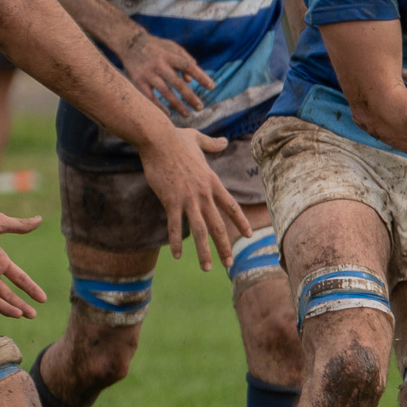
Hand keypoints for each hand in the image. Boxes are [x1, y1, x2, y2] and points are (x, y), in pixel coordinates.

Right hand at [121, 30, 214, 121]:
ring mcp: (148, 74)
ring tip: (187, 114)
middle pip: (178, 83)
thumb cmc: (157, 47)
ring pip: (165, 93)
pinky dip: (159, 107)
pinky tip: (168, 115)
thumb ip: (185, 60)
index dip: (201, 76)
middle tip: (200, 107)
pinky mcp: (138, 81)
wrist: (129, 43)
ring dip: (177, 105)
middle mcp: (159, 64)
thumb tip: (191, 80)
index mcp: (170, 55)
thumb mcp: (172, 47)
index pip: (188, 66)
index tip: (211, 87)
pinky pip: (150, 97)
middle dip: (190, 97)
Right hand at [136, 125, 249, 269]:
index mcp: (212, 181)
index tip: (248, 235)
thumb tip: (224, 140)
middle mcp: (203, 193)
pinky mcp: (171, 200)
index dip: (240, 222)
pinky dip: (176, 241)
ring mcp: (188, 198)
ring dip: (204, 251)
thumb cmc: (175, 138)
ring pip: (200, 230)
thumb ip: (213, 144)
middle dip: (224, 246)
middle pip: (218, 224)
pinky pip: (175, 226)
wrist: (158, 138)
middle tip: (229, 264)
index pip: (231, 206)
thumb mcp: (198, 139)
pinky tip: (177, 256)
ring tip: (208, 268)